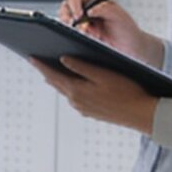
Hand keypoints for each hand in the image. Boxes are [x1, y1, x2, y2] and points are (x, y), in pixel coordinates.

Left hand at [30, 56, 158, 133]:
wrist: (142, 114)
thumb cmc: (127, 91)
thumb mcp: (104, 74)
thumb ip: (82, 67)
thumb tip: (62, 59)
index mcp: (76, 91)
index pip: (52, 75)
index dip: (41, 65)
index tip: (30, 56)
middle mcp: (76, 102)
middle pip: (56, 83)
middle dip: (47, 71)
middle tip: (38, 61)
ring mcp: (83, 108)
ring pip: (66, 91)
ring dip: (58, 80)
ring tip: (51, 70)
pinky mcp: (91, 112)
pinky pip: (75, 98)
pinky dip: (70, 88)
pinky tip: (73, 83)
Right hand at [54, 0, 159, 64]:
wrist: (130, 49)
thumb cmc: (127, 29)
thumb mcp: (119, 16)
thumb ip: (105, 9)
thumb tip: (90, 9)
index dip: (74, 3)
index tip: (79, 14)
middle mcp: (85, 8)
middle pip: (66, 6)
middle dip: (67, 15)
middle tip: (73, 25)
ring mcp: (81, 22)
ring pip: (65, 20)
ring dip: (69, 26)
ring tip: (83, 33)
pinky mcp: (79, 35)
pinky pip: (68, 33)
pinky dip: (71, 35)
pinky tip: (84, 38)